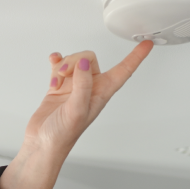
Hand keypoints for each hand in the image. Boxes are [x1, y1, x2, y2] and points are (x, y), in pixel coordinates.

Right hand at [24, 40, 154, 154]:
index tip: (147, 44)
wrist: (43, 144)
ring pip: (75, 61)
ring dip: (63, 65)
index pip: (123, 71)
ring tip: (57, 80)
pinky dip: (56, 63)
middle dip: (75, 60)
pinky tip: (53, 67)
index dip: (136, 57)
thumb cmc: (62, 135)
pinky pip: (60, 65)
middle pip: (90, 59)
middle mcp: (90, 89)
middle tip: (65, 74)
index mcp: (101, 95)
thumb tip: (83, 63)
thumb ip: (82, 85)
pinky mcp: (60, 86)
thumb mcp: (77, 111)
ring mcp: (74, 87)